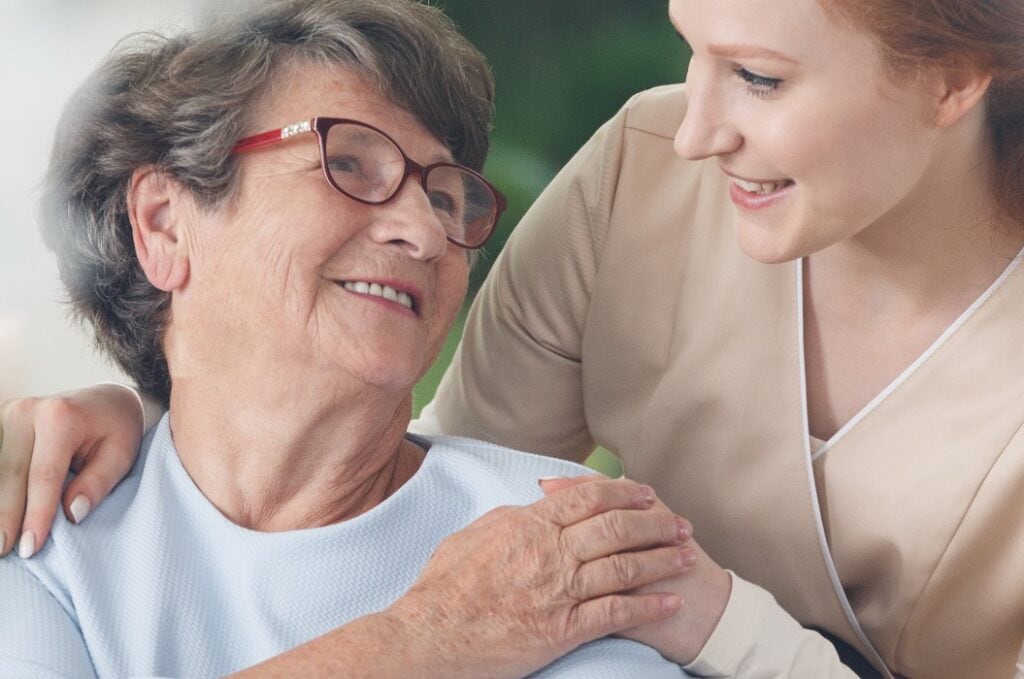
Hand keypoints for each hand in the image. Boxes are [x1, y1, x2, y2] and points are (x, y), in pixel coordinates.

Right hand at [0, 385, 143, 557]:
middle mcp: (27, 410)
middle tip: (4, 551)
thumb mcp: (121, 454)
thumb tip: (72, 514)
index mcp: (60, 417)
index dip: (36, 514)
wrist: (104, 399)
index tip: (31, 547)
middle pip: (10, 475)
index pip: (44, 476)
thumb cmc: (117, 430)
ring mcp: (8, 414)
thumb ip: (98, 482)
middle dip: (6, 517)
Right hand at [386, 477, 694, 678]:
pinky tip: (670, 601)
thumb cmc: (444, 587)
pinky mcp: (563, 629)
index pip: (588, 497)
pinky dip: (649, 606)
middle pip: (617, 528)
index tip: (646, 493)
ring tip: (686, 557)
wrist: (431, 634)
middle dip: (655, 523)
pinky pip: (617, 613)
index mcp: (529, 524)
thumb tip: (537, 506)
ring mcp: (560, 591)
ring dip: (661, 560)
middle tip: (680, 524)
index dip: (624, 492)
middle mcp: (551, 553)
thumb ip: (512, 518)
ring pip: (625, 567)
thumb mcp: (474, 535)